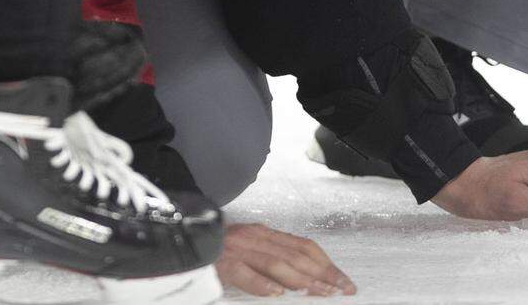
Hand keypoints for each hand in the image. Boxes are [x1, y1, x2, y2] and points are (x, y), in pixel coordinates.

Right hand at [216, 222, 354, 296]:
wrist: (183, 238)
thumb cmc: (218, 249)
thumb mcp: (249, 247)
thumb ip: (272, 256)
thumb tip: (303, 276)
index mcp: (263, 234)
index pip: (302, 246)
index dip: (326, 263)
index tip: (344, 280)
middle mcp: (254, 238)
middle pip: (295, 255)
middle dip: (322, 273)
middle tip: (342, 289)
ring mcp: (238, 250)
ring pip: (276, 263)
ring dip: (301, 279)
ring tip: (320, 292)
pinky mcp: (222, 263)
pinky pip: (244, 273)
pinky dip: (261, 283)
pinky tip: (276, 293)